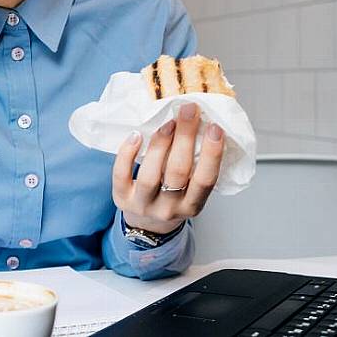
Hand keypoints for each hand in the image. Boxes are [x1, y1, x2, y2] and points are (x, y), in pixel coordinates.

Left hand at [111, 102, 225, 234]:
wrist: (148, 225)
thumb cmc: (173, 199)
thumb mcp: (191, 191)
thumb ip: (196, 167)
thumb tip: (202, 125)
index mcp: (192, 206)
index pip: (205, 181)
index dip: (211, 154)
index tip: (214, 127)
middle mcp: (168, 208)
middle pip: (178, 172)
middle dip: (185, 138)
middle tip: (189, 110)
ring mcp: (143, 204)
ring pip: (150, 174)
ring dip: (160, 144)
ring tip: (168, 123)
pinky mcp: (121, 198)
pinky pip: (122, 174)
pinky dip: (127, 153)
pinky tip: (137, 135)